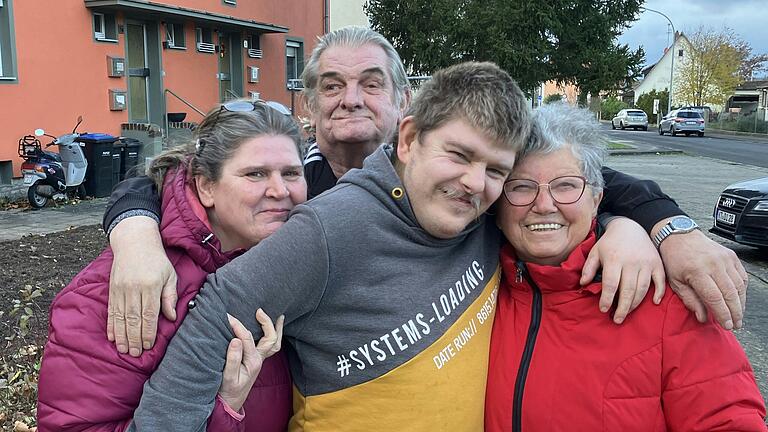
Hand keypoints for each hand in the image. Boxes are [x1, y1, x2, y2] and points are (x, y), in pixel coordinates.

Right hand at [107, 216, 177, 356]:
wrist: (134, 242)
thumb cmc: (156, 260)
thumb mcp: (169, 275)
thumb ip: (169, 297)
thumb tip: (171, 317)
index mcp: (150, 286)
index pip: (149, 314)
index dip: (148, 332)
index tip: (148, 345)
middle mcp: (133, 289)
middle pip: (133, 319)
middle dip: (134, 338)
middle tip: (135, 353)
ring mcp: (121, 289)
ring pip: (120, 317)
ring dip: (122, 335)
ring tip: (124, 350)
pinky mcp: (112, 289)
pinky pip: (111, 311)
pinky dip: (111, 325)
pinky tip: (112, 337)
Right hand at [218, 309, 284, 411]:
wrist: (229, 403)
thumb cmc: (227, 391)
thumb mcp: (228, 377)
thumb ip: (232, 359)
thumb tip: (236, 339)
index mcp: (253, 362)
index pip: (247, 339)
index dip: (238, 326)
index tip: (228, 317)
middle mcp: (259, 360)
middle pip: (271, 339)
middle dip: (267, 323)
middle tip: (259, 310)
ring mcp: (259, 360)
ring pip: (274, 343)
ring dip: (276, 329)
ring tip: (278, 316)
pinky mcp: (255, 360)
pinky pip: (269, 346)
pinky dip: (272, 335)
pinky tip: (270, 328)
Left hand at [581, 217, 665, 323]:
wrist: (630, 226)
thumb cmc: (610, 242)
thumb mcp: (595, 251)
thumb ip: (589, 268)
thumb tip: (583, 283)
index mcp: (614, 259)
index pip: (611, 284)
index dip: (607, 299)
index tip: (603, 309)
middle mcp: (631, 262)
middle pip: (628, 290)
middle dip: (622, 308)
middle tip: (617, 320)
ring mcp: (646, 263)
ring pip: (643, 289)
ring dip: (635, 304)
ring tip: (627, 313)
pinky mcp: (656, 264)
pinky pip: (660, 281)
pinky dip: (659, 292)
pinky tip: (654, 303)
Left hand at [658, 228, 746, 329]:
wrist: (679, 235)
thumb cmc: (674, 259)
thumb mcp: (675, 282)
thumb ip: (689, 300)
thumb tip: (703, 318)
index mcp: (697, 271)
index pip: (715, 298)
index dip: (723, 314)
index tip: (727, 325)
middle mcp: (714, 264)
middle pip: (730, 294)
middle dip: (735, 312)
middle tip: (736, 325)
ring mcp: (725, 259)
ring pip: (739, 286)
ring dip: (740, 303)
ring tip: (738, 315)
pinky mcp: (731, 255)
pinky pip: (742, 276)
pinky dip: (742, 290)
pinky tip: (738, 299)